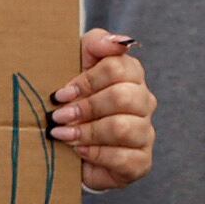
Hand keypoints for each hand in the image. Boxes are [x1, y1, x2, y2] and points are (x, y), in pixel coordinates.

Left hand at [54, 28, 155, 192]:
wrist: (69, 143)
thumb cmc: (72, 98)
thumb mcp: (75, 62)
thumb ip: (96, 43)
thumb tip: (120, 42)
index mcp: (131, 74)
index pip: (118, 68)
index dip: (87, 81)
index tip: (60, 93)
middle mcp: (144, 102)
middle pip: (122, 97)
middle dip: (86, 108)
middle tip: (59, 116)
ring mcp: (145, 132)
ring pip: (123, 128)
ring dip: (87, 132)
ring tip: (63, 135)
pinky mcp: (141, 161)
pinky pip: (125, 158)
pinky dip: (97, 154)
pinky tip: (79, 151)